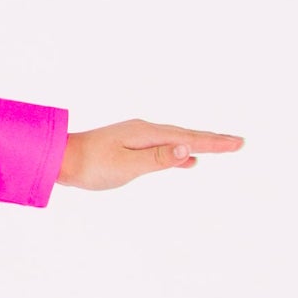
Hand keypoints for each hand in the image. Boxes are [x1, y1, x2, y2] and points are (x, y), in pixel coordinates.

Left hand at [57, 119, 244, 190]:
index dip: (215, 144)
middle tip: (239, 143)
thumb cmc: (90, 165)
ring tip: (218, 148)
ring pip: (175, 142)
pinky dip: (178, 153)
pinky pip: (162, 148)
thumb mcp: (127, 166)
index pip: (189, 140)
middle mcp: (145, 131)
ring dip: (198, 146)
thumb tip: (188, 150)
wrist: (59, 160)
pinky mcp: (128, 146)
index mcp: (148, 135)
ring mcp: (136, 138)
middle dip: (213, 141)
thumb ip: (158, 160)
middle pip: (187, 136)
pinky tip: (185, 161)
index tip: (238, 144)